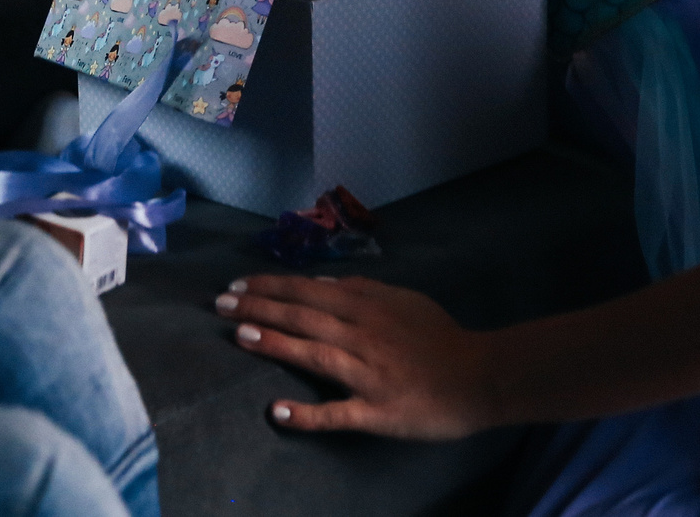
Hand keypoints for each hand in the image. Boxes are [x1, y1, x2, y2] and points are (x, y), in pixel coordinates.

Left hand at [216, 274, 492, 438]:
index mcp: (370, 307)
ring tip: (239, 335)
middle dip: (259, 306)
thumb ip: (366, 291)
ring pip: (315, 353)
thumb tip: (324, 285)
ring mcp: (368, 374)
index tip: (238, 284)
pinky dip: (308, 414)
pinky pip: (338, 413)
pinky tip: (278, 412)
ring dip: (275, 343)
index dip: (272, 286)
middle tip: (220, 303)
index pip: (310, 291)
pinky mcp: (377, 411)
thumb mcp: (406, 300)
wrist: (479, 377)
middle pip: (304, 316)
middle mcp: (364, 336)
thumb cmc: (441, 338)